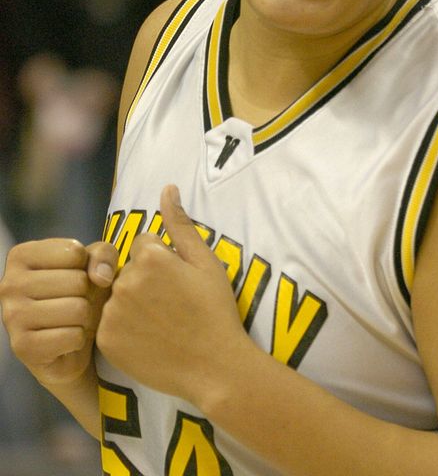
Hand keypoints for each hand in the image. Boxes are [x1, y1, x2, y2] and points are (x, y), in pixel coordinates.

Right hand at [0, 238, 117, 385]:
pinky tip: (66, 339)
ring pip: (77, 309)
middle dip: (87, 295)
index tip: (74, 277)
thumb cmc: (78, 295)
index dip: (86, 267)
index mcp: (21, 256)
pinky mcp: (23, 346)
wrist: (68, 344)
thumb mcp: (94, 263)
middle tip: (75, 303)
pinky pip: (73, 336)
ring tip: (72, 320)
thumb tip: (101, 276)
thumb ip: (103, 254)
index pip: (74, 252)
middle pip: (77, 281)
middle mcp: (9, 284)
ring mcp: (12, 316)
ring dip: (85, 317)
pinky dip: (79, 339)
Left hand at [97, 185, 248, 407]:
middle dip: (146, 279)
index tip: (179, 282)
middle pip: (129, 268)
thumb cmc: (215, 310)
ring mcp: (112, 311)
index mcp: (151, 256)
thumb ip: (181, 223)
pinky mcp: (106, 339)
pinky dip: (124, 328)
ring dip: (133, 303)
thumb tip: (166, 187)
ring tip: (162, 322)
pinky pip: (110, 322)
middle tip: (172, 303)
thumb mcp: (206, 262)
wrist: (214, 366)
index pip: (144, 244)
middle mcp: (125, 280)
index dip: (164, 261)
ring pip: (117, 294)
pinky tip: (148, 338)